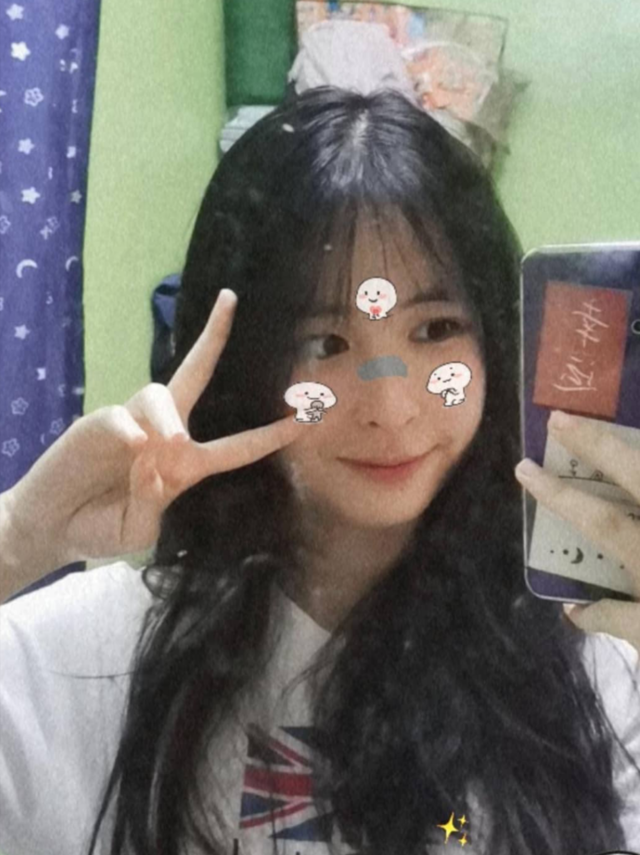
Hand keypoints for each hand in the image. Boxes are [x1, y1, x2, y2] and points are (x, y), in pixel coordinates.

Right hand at [2, 289, 303, 589]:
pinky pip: (119, 417)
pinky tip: (128, 448)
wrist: (54, 526)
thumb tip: (154, 456)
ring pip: (159, 396)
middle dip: (213, 338)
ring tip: (167, 447)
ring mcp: (132, 422)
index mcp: (187, 465)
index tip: (303, 420)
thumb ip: (152, 503)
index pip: (237, 446)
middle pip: (194, 375)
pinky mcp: (99, 421)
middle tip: (229, 300)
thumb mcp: (138, 531)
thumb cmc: (102, 527)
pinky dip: (127, 432)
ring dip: (166, 419)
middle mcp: (165, 433)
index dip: (269, 435)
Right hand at [514, 410, 639, 653]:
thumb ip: (617, 618)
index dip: (558, 494)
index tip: (525, 469)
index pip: (596, 517)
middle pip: (634, 471)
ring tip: (616, 418)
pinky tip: (639, 445)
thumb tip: (574, 611)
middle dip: (595, 443)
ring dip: (633, 444)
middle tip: (560, 417)